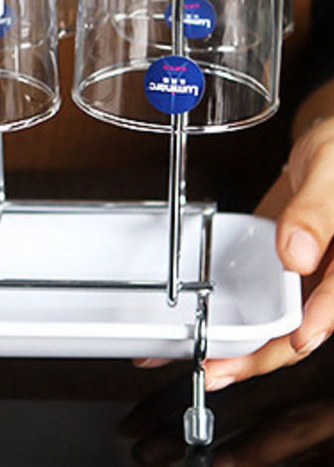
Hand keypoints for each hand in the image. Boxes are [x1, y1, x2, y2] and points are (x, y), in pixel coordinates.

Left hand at [204, 115, 333, 390]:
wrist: (324, 151)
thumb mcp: (329, 170)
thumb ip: (315, 210)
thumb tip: (297, 253)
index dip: (320, 319)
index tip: (299, 338)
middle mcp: (327, 280)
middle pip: (302, 327)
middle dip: (262, 354)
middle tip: (223, 367)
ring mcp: (300, 283)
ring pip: (276, 326)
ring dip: (241, 350)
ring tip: (204, 363)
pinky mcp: (276, 278)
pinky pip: (257, 305)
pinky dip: (229, 322)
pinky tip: (197, 332)